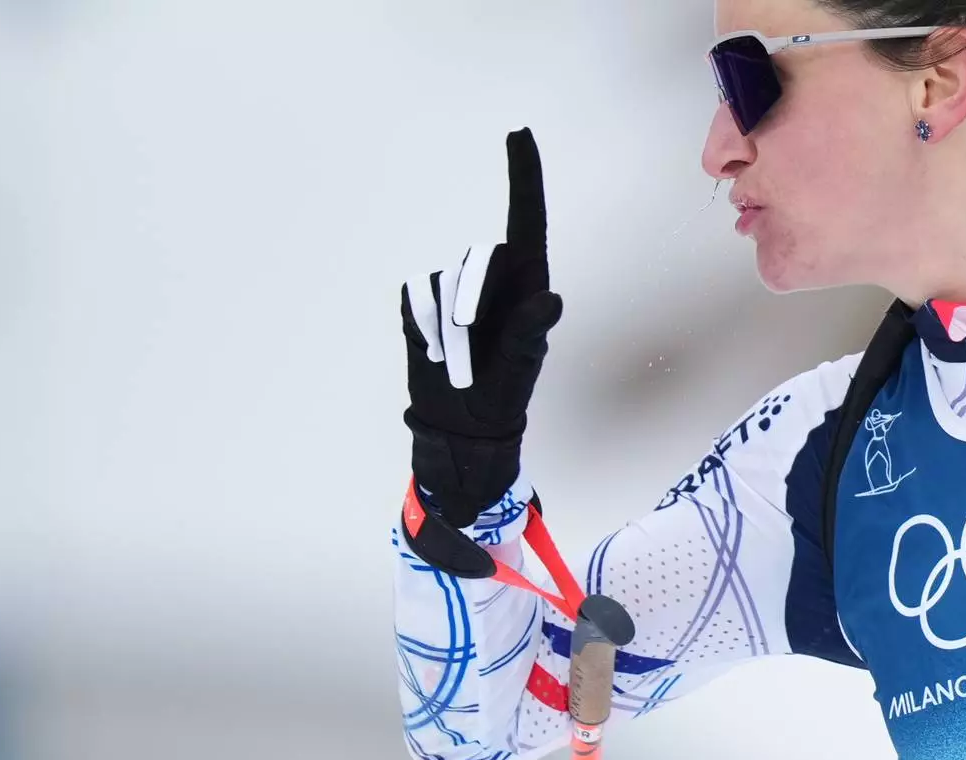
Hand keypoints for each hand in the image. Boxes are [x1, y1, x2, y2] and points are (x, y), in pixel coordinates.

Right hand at [400, 127, 562, 527]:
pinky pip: (415, 296)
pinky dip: (421, 326)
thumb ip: (531, 332)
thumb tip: (550, 302)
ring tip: (457, 363)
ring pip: (443, 283)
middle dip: (471, 305)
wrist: (460, 420)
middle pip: (477, 260)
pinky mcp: (421, 300)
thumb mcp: (522, 365)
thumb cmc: (504, 390)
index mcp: (527, 280)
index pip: (527, 217)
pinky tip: (433, 352)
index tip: (519, 133)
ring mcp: (454, 286)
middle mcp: (491, 275)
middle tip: (471, 347)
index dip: (524, 175)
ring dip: (447, 330)